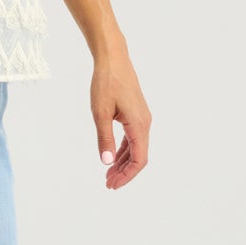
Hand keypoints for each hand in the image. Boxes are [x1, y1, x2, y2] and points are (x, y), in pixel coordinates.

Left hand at [91, 54, 149, 188]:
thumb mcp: (100, 113)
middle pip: (138, 156)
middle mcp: (144, 123)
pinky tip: (112, 157)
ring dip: (123, 162)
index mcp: (139, 125)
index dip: (127, 175)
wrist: (113, 59)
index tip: (112, 184)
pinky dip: (123, 150)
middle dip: (124, 172)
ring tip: (108, 173)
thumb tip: (106, 162)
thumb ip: (104, 139)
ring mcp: (141, 118)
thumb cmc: (106, 83)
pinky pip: (132, 137)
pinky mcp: (136, 114)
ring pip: (135, 148)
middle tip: (108, 183)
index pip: (139, 160)